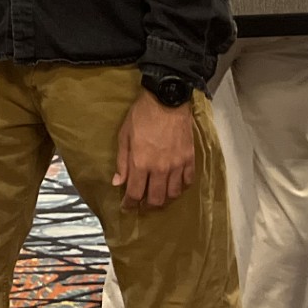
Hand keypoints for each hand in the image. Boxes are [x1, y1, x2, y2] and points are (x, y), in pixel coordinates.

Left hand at [113, 91, 194, 210]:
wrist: (167, 100)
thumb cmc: (141, 115)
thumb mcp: (124, 136)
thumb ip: (122, 162)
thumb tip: (118, 182)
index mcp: (141, 163)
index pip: (135, 193)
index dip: (130, 204)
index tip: (127, 208)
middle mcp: (160, 169)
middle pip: (156, 199)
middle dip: (147, 206)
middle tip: (142, 205)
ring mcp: (177, 165)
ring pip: (173, 194)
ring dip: (164, 199)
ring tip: (158, 197)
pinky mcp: (189, 159)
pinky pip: (187, 181)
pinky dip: (181, 187)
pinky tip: (174, 185)